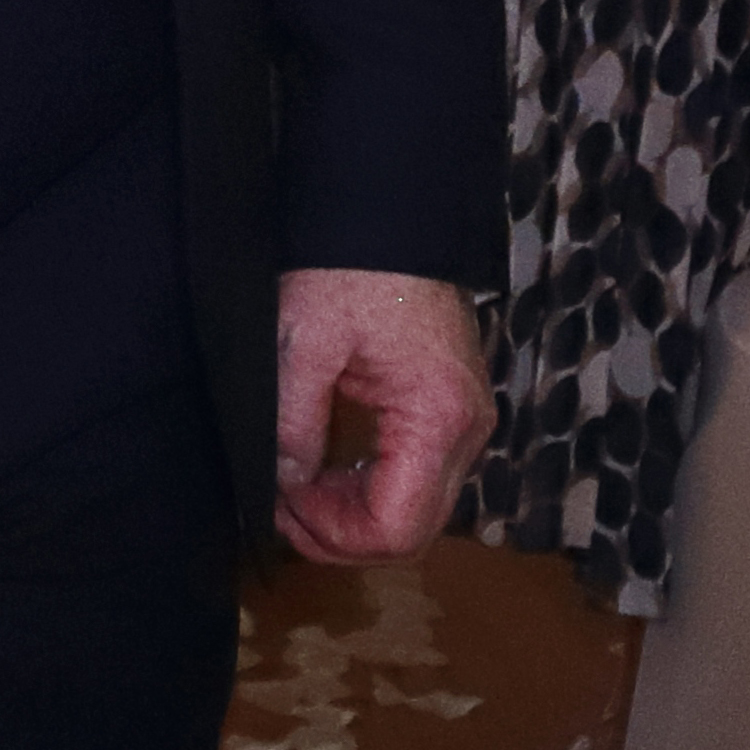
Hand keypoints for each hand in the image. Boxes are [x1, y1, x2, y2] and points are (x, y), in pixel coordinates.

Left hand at [272, 264, 483, 562]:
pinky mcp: (452, 409)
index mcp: (438, 417)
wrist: (391, 212)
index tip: (283, 509)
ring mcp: (466, 421)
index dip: (335, 536)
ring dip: (356, 515)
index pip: (398, 527)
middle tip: (281, 510)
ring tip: (297, 491)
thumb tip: (281, 485)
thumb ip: (292, 421)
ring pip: (418, 509)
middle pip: (414, 530)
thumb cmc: (350, 266)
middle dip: (343, 535)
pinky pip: (419, 476)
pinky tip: (327, 472)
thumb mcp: (303, 341)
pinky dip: (372, 488)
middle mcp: (467, 430)